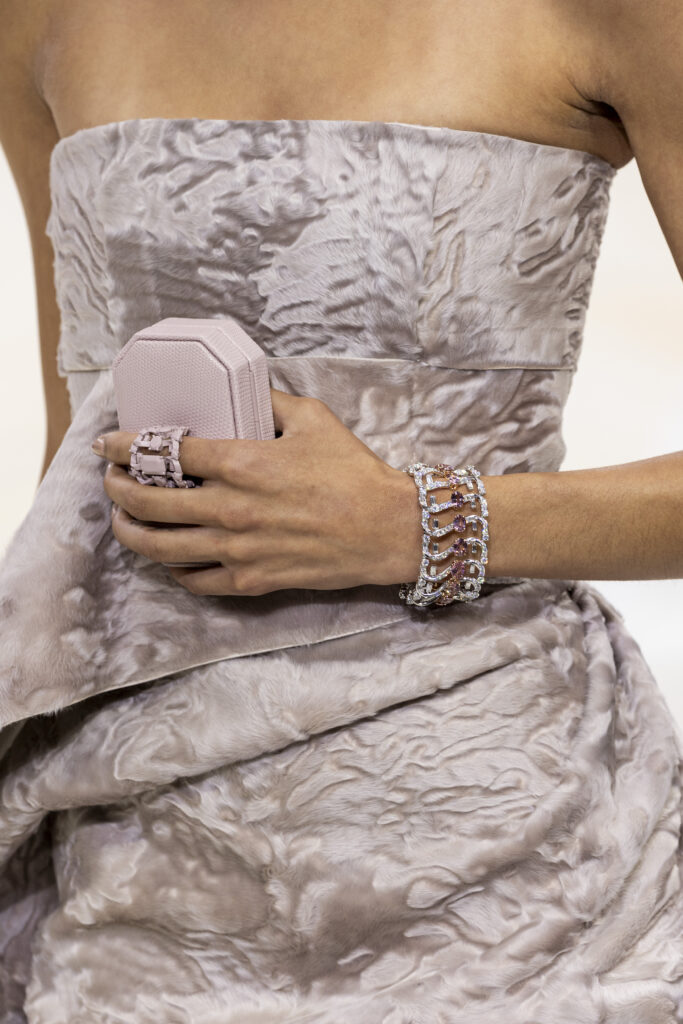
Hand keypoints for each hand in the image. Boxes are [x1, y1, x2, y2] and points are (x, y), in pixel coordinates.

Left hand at [92, 389, 422, 595]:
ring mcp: (238, 549)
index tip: (107, 444)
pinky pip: (195, 581)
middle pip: (149, 501)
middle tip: (110, 480)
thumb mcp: (312, 419)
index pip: (164, 452)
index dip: (125, 446)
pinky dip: (173, 570)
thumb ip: (268, 401)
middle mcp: (230, 508)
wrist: (388, 528)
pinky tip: (169, 560)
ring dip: (131, 531)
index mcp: (241, 463)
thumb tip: (243, 390)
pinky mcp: (252, 579)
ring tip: (122, 520)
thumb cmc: (354, 472)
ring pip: (161, 547)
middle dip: (117, 489)